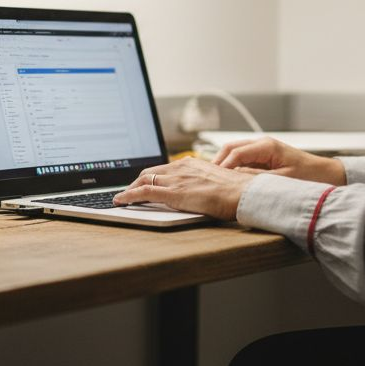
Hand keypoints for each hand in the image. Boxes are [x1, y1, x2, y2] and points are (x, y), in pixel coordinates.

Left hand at [113, 157, 255, 220]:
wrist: (244, 193)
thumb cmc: (237, 191)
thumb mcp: (217, 182)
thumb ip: (204, 183)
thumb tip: (201, 190)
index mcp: (192, 164)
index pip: (164, 168)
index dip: (150, 176)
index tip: (143, 182)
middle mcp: (181, 167)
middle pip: (150, 172)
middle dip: (136, 182)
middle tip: (128, 191)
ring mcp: (176, 179)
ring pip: (143, 180)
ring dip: (129, 189)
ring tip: (121, 198)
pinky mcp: (174, 193)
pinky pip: (144, 192)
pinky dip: (128, 196)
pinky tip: (120, 201)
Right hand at [213, 137, 346, 185]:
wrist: (325, 174)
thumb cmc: (309, 176)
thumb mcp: (282, 180)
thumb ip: (257, 178)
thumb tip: (235, 178)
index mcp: (267, 146)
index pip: (236, 152)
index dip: (223, 166)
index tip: (213, 179)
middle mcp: (262, 144)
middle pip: (231, 148)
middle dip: (217, 161)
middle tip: (206, 177)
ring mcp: (262, 150)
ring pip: (234, 152)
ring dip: (223, 163)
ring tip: (212, 178)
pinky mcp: (263, 157)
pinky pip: (242, 159)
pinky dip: (232, 166)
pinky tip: (226, 179)